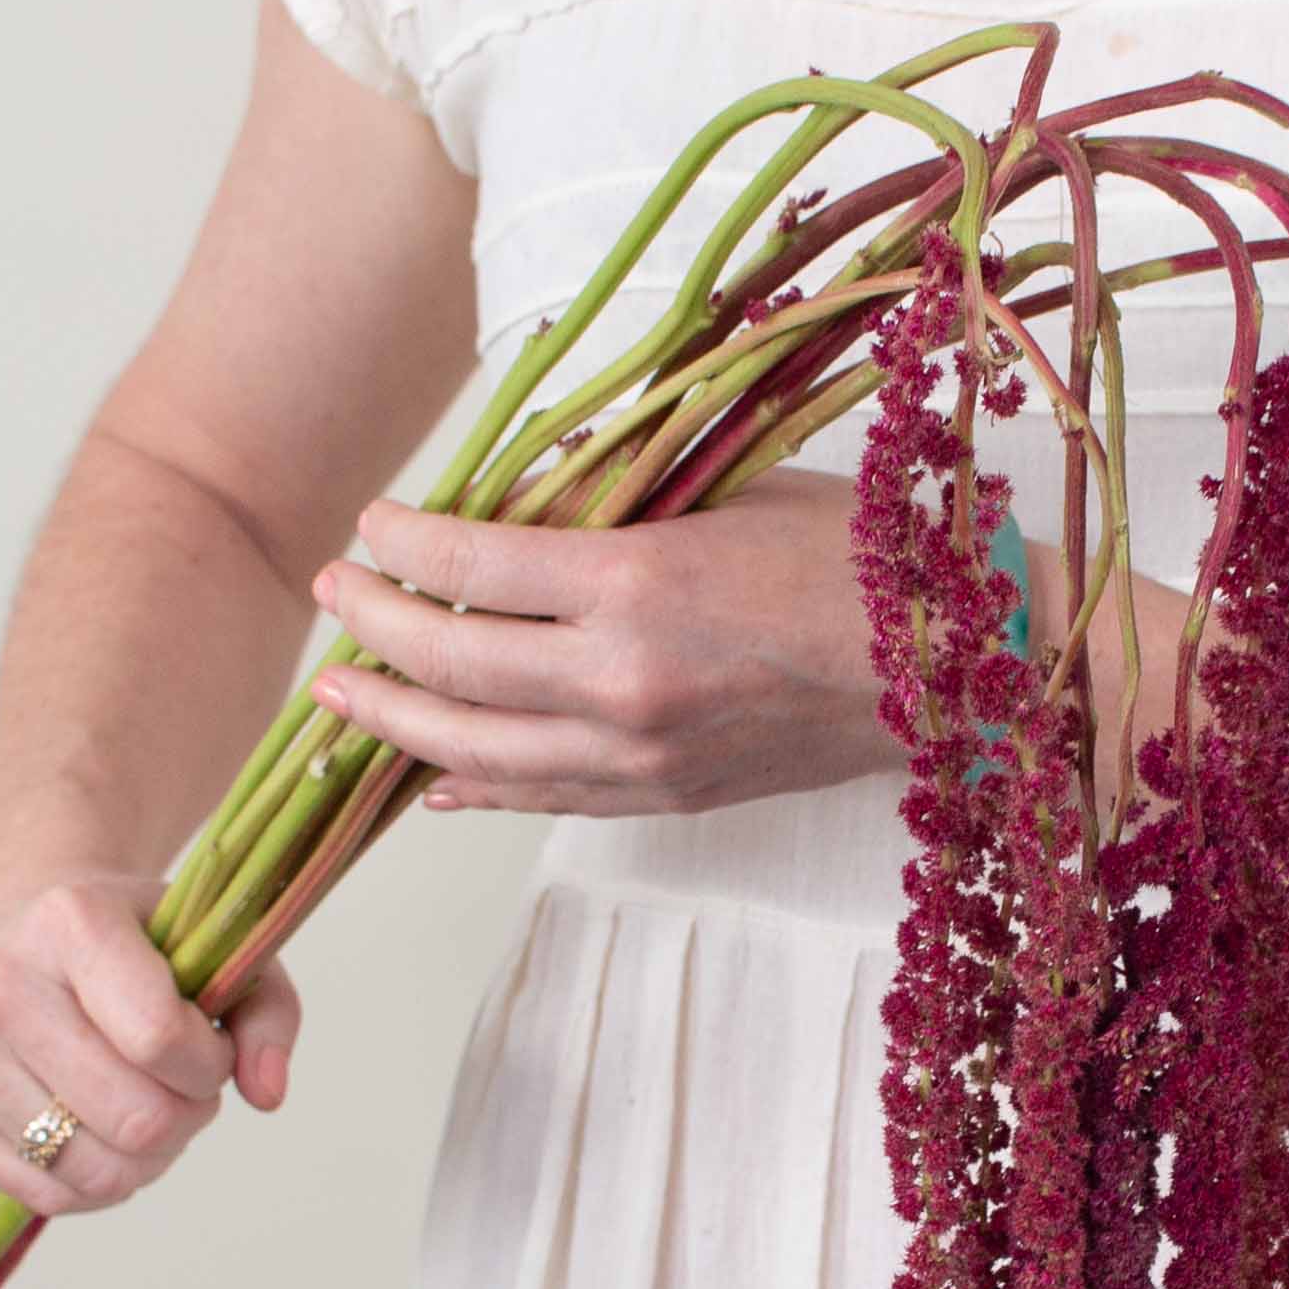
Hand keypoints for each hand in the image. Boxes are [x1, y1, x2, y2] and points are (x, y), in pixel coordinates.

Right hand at [0, 863, 300, 1216]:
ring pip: (95, 1170)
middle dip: (187, 1116)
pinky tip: (101, 1130)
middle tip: (181, 1083)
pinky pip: (49, 1194)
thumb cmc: (138, 949)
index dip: (209, 1064)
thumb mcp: (222, 953)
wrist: (23, 929)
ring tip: (146, 1105)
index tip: (207, 1042)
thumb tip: (267, 1094)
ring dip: (149, 1157)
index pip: (160, 1040)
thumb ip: (268, 1016)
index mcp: (72, 921)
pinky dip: (99, 1183)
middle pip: (136, 1119)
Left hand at [305, 464, 894, 816]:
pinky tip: (432, 777)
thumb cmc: (856, 555)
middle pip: (449, 667)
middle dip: (371, 632)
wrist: (955, 667)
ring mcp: (642, 755)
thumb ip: (614, 505)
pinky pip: (542, 797)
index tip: (372, 523)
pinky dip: (475, 786)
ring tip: (343, 697)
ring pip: (475, 753)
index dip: (402, 542)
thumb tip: (510, 508)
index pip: (471, 564)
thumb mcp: (725, 491)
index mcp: (637, 582)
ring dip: (395, 724)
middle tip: (333, 597)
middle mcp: (624, 682)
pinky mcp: (666, 797)